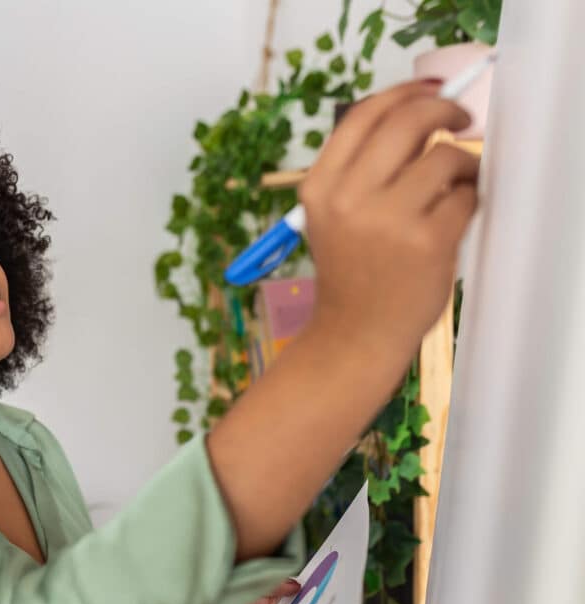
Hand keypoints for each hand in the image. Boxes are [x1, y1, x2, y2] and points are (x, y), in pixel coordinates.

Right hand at [299, 78, 480, 357]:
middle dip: (443, 110)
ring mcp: (389, 220)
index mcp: (319, 187)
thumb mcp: (330, 214)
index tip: (428, 89)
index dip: (403, 92)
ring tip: (454, 186)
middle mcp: (348, 198)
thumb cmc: (348, 270)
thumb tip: (415, 116)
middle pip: (407, 122)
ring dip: (460, 165)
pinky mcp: (428, 241)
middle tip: (459, 120)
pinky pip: (464, 196)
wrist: (354, 332)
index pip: (363, 116)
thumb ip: (359, 168)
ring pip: (445, 157)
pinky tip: (452, 219)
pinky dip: (466, 200)